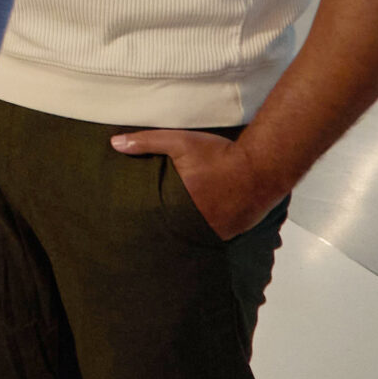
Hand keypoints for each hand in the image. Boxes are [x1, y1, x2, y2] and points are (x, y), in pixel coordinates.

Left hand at [111, 129, 284, 239]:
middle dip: (165, 230)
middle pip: (175, 230)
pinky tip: (201, 227)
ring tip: (174, 232)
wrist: (263, 165)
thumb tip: (115, 143)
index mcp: (182, 204)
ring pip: (195, 236)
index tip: (134, 224)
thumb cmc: (221, 153)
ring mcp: (218, 230)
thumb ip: (146, 142)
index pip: (157, 219)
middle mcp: (200, 222)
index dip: (146, 223)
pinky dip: (206, 231)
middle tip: (150, 234)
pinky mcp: (233, 232)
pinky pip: (214, 236)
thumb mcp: (180, 142)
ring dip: (187, 232)